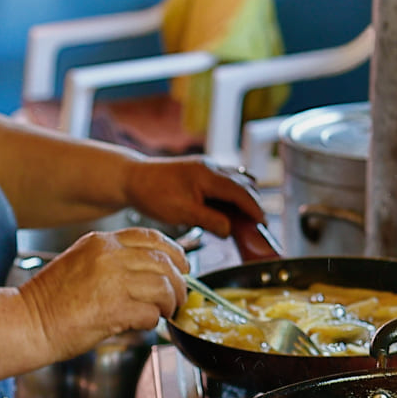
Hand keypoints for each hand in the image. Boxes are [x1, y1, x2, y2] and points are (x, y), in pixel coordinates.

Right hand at [16, 227, 187, 358]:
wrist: (26, 322)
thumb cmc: (50, 300)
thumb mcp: (81, 263)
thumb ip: (113, 262)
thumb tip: (149, 274)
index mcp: (101, 242)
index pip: (151, 237)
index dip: (173, 252)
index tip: (182, 265)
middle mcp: (109, 256)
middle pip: (164, 262)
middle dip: (179, 282)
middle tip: (179, 297)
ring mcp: (112, 280)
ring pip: (164, 286)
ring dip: (170, 302)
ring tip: (165, 312)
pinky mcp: (114, 308)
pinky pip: (151, 312)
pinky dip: (153, 320)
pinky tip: (144, 324)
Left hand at [122, 157, 275, 251]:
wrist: (133, 178)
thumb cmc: (153, 194)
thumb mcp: (182, 212)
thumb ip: (209, 220)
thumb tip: (229, 230)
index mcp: (209, 176)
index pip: (242, 192)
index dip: (255, 209)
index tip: (263, 224)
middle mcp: (211, 168)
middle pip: (244, 184)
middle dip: (253, 204)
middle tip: (257, 225)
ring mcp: (206, 168)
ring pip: (236, 181)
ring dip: (244, 198)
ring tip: (245, 218)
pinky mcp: (200, 172)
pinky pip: (225, 181)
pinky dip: (233, 194)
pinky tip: (228, 209)